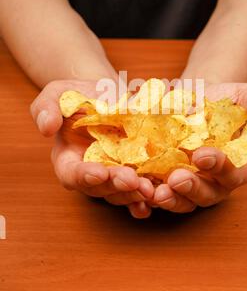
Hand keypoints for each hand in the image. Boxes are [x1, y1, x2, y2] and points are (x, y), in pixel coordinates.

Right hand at [30, 80, 153, 218]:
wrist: (108, 95)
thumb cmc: (79, 95)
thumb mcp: (58, 94)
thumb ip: (46, 108)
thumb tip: (46, 127)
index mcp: (68, 159)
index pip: (72, 174)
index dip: (84, 176)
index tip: (99, 172)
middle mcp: (91, 174)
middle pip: (100, 189)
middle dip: (116, 186)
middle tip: (131, 180)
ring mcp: (114, 176)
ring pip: (122, 193)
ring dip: (135, 194)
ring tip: (148, 188)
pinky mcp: (135, 173)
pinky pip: (140, 190)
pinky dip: (148, 196)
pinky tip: (158, 196)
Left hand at [153, 82, 246, 212]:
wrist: (194, 100)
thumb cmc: (223, 100)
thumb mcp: (244, 94)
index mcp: (238, 165)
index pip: (234, 173)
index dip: (220, 167)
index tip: (202, 155)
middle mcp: (214, 182)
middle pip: (206, 194)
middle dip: (191, 188)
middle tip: (176, 179)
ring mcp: (188, 186)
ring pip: (181, 201)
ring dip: (169, 199)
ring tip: (155, 192)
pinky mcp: (165, 183)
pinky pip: (157, 194)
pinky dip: (147, 196)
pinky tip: (137, 189)